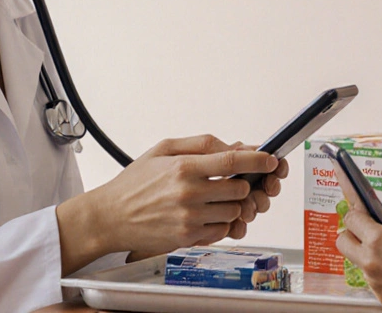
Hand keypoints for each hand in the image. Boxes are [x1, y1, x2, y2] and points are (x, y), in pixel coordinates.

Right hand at [61, 135, 277, 267]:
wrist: (110, 216)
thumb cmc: (136, 181)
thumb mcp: (164, 149)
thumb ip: (201, 144)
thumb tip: (233, 145)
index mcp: (184, 166)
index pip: (233, 161)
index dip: (259, 160)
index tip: (271, 160)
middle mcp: (189, 192)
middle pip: (239, 189)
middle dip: (243, 184)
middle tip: (235, 181)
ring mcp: (189, 218)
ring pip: (234, 211)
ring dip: (233, 204)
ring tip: (217, 198)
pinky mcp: (188, 237)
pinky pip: (221, 230)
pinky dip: (221, 222)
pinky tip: (207, 214)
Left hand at [335, 205, 381, 312]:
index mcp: (379, 241)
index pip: (351, 219)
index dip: (358, 212)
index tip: (364, 211)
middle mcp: (371, 263)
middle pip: (343, 242)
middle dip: (353, 233)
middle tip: (370, 230)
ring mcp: (375, 284)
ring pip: (359, 262)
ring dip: (370, 254)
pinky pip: (375, 281)